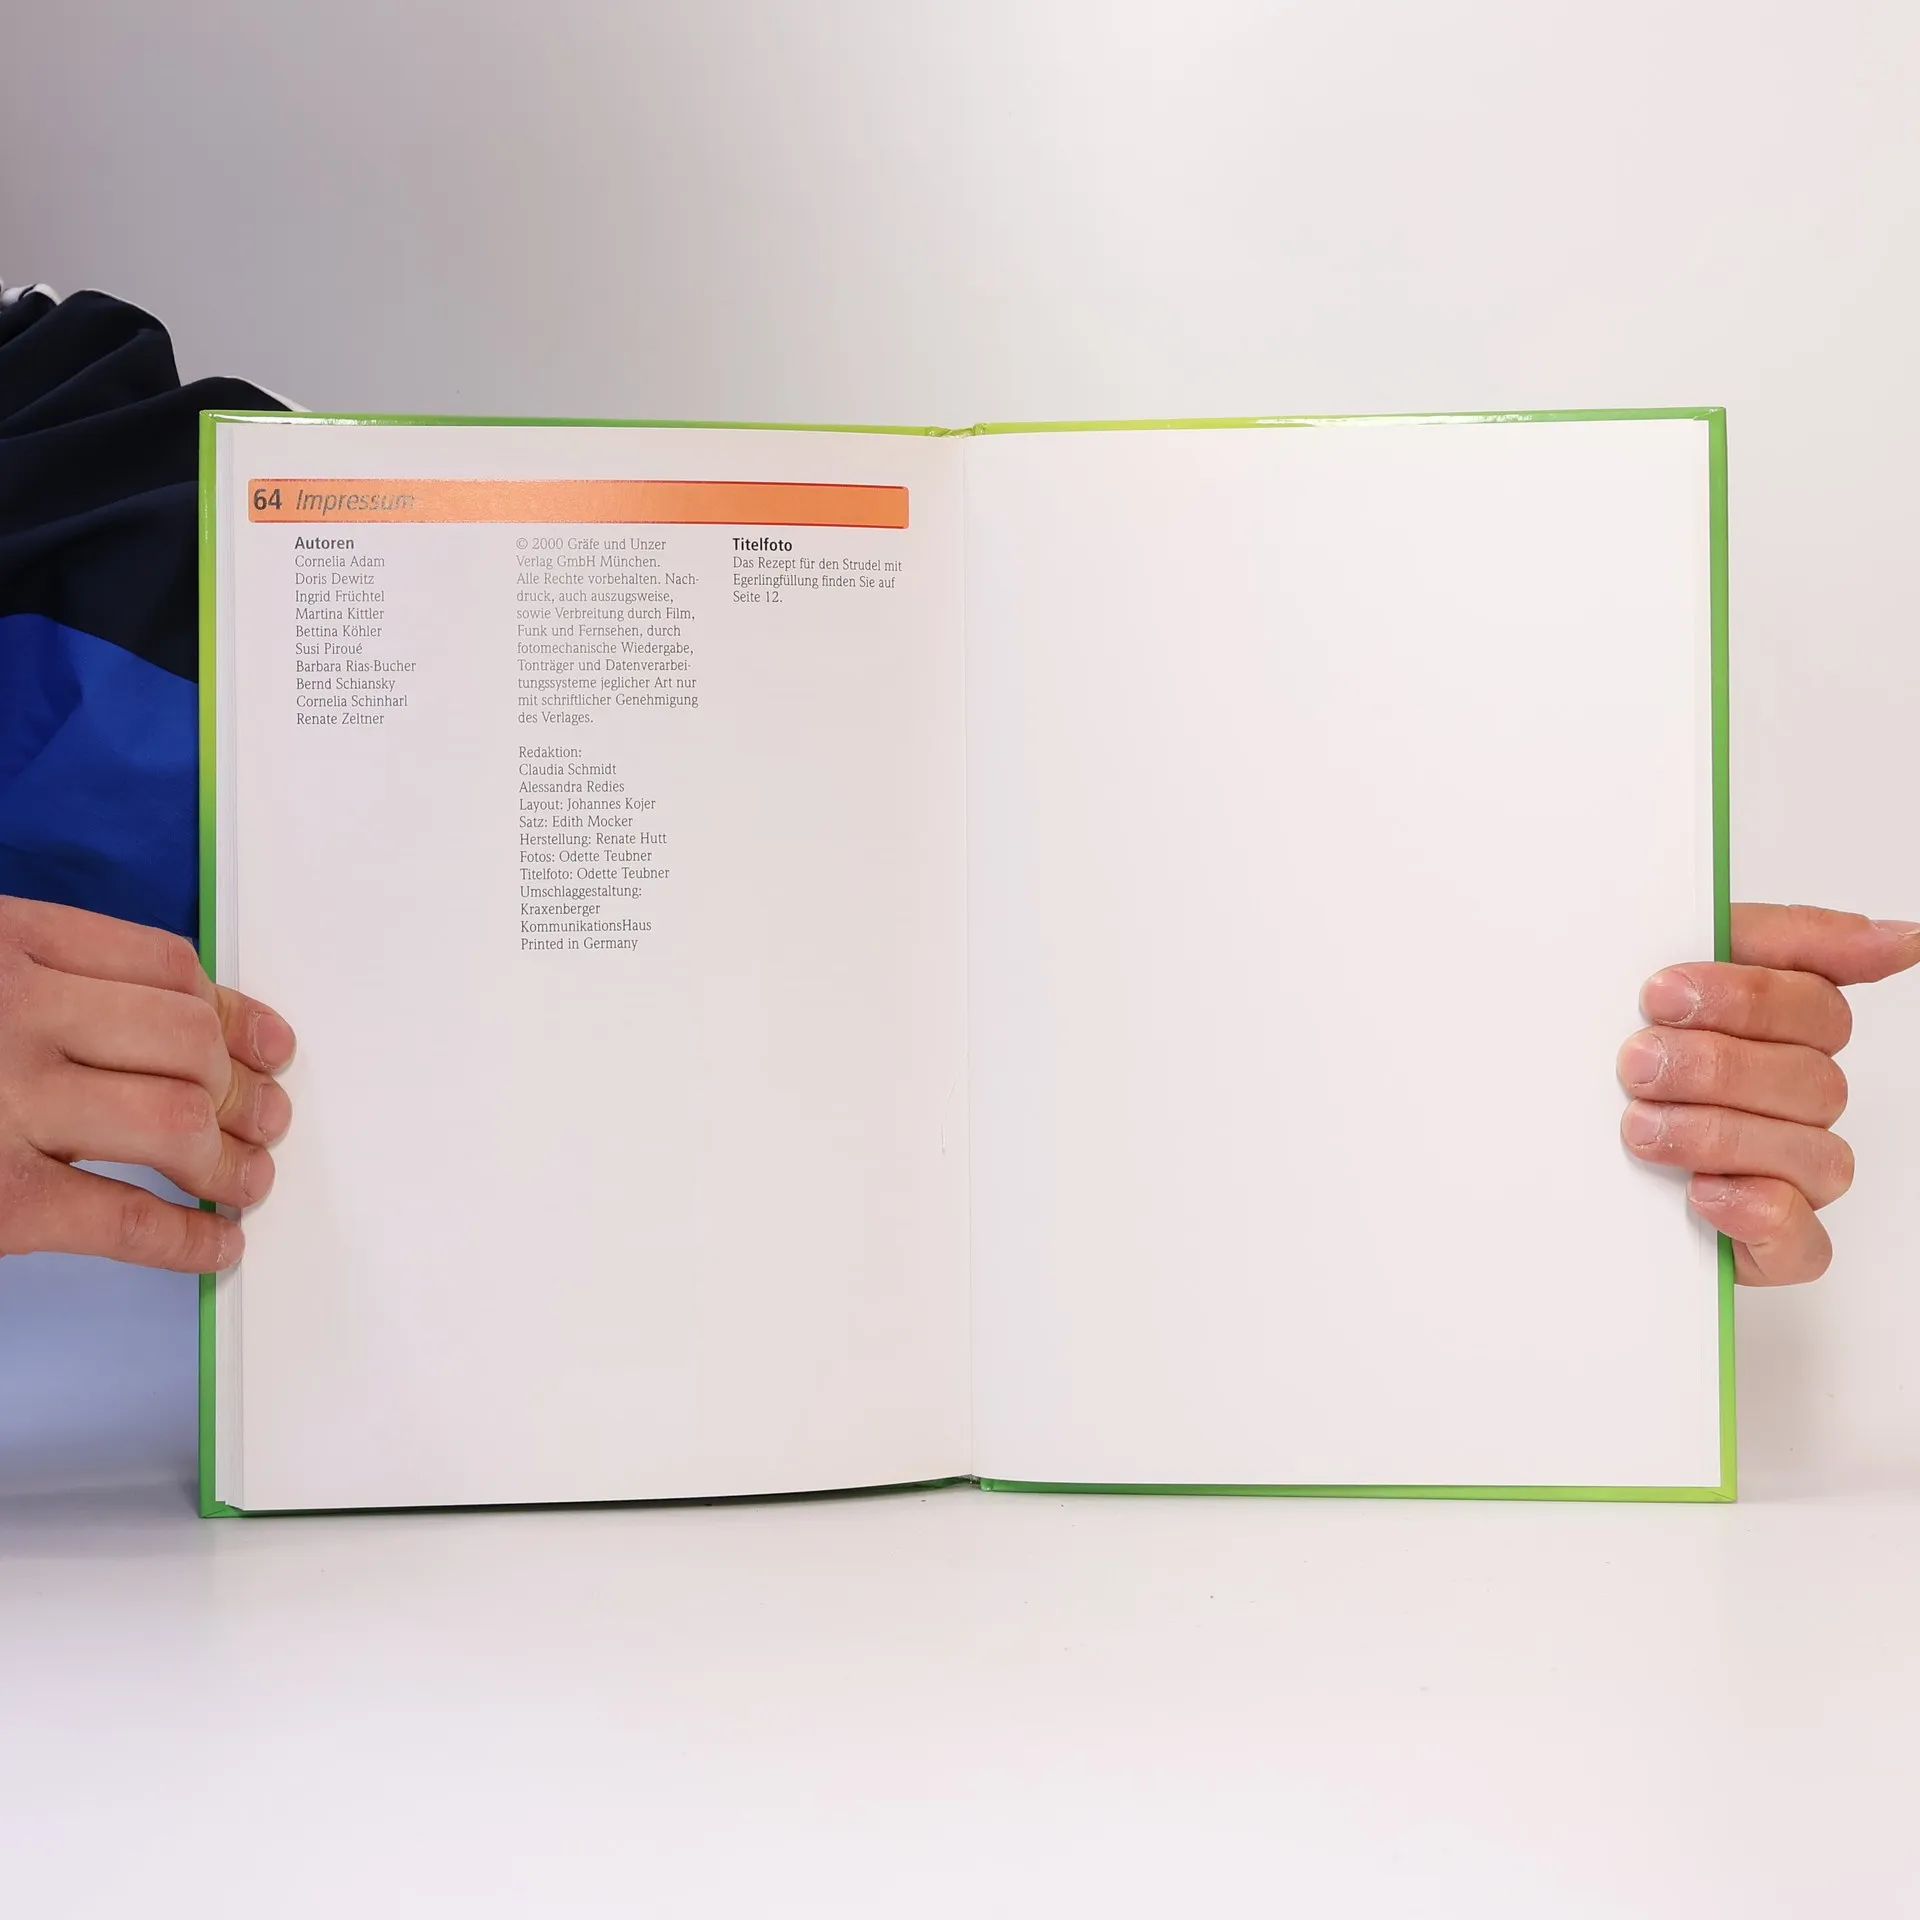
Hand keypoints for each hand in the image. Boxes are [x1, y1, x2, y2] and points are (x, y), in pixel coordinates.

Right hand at [0, 896, 294, 1271]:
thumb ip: (37, 976)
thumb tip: (167, 1026)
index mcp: (3, 941)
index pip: (165, 967)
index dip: (234, 1012)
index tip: (269, 1043)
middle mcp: (11, 1012)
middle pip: (187, 1043)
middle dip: (246, 1088)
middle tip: (270, 1119)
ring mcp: (2, 1106)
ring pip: (177, 1123)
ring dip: (234, 1159)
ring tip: (248, 1179)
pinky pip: (125, 1220)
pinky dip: (188, 1239)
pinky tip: (213, 1245)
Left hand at [1618, 904, 1919, 1285]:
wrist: (1537, 1147)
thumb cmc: (1608, 1053)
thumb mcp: (1657, 969)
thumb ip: (1770, 939)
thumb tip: (1903, 937)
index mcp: (1784, 1031)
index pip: (1816, 1005)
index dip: (1744, 997)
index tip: (1661, 993)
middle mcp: (1798, 1101)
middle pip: (1813, 1079)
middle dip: (1714, 1066)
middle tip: (1636, 1063)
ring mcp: (1792, 1174)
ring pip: (1812, 1155)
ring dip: (1718, 1135)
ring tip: (1640, 1126)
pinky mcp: (1770, 1245)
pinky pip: (1804, 1243)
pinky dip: (1756, 1215)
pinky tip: (1701, 1193)